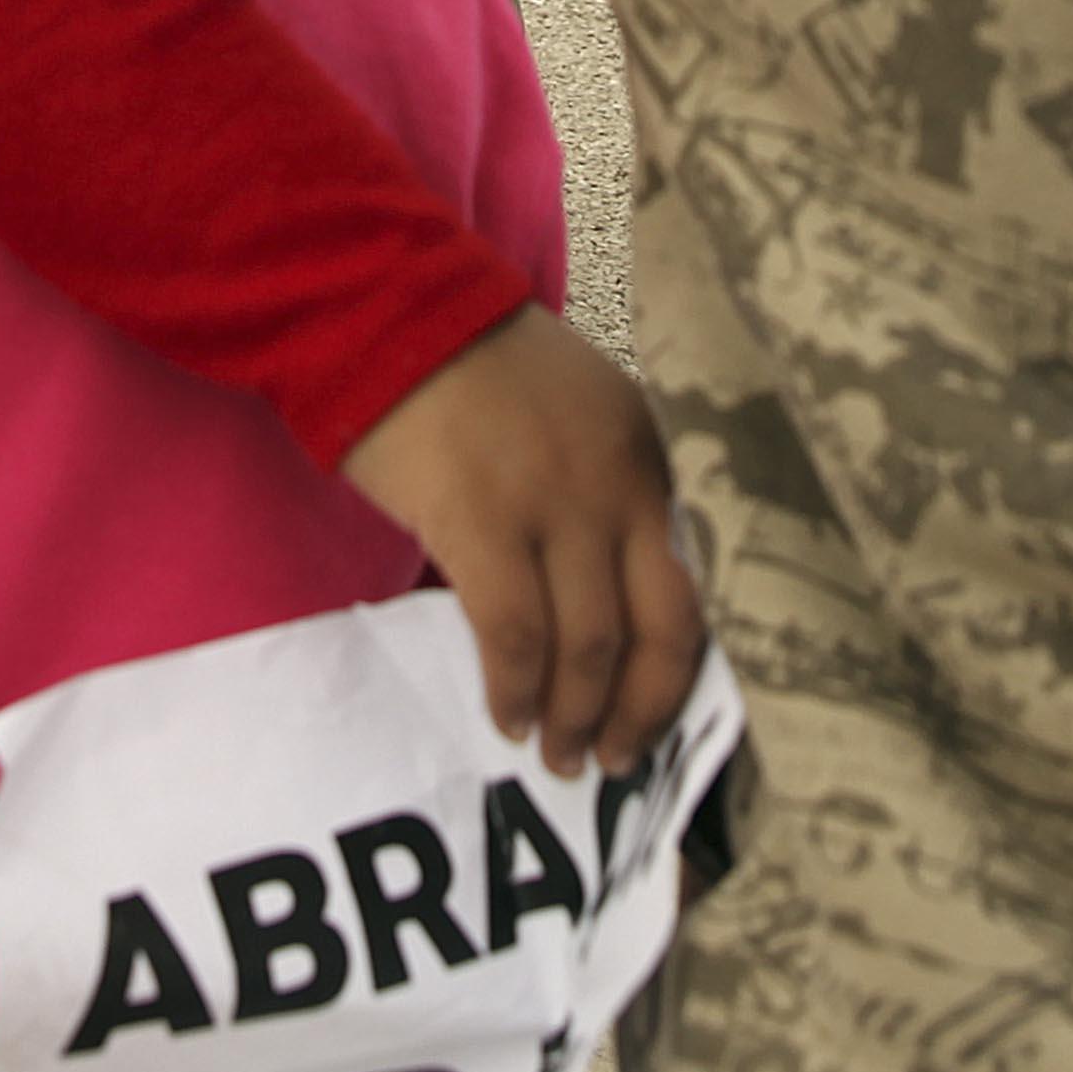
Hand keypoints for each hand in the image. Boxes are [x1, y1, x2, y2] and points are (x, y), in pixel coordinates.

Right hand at [339, 306, 708, 779]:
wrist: (387, 309)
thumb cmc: (464, 364)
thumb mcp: (573, 414)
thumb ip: (598, 491)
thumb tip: (598, 596)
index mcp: (644, 455)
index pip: (685, 584)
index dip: (670, 667)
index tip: (647, 713)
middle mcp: (618, 483)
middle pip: (662, 628)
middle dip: (643, 710)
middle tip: (618, 761)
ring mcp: (555, 504)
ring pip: (592, 646)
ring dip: (576, 715)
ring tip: (557, 754)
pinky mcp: (483, 522)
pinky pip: (514, 635)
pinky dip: (515, 688)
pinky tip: (504, 714)